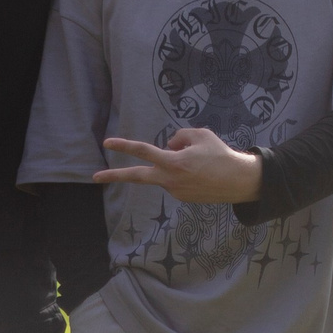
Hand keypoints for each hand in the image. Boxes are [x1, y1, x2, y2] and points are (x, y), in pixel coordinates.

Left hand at [95, 127, 263, 204]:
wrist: (238, 181)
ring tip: (199, 163)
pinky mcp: (182, 197)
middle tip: (94, 176)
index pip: (143, 151)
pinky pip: (175, 178)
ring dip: (173, 163)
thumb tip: (167, 146)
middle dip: (114, 175)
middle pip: (136, 176)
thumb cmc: (220, 154)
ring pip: (164, 171)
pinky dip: (182, 172)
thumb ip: (178, 137)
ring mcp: (175, 191)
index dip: (124, 146)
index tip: (107, 143)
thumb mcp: (200, 135)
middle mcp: (170, 179)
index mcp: (173, 162)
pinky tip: (201, 173)